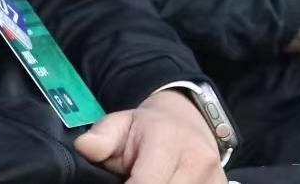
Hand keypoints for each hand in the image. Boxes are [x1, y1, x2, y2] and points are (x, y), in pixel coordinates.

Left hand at [73, 88, 225, 182]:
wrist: (187, 121)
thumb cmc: (147, 129)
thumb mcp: (120, 124)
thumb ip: (101, 138)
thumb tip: (84, 147)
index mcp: (168, 141)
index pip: (147, 182)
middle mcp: (198, 161)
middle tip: (126, 183)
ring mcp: (214, 178)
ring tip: (143, 182)